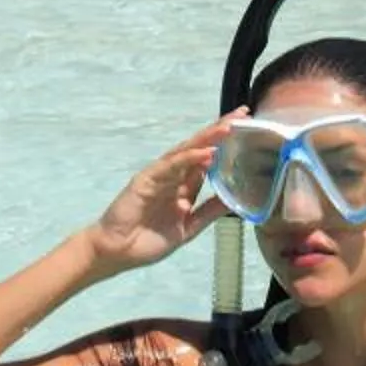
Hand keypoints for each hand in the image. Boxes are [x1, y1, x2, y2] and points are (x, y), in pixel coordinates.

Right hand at [82, 115, 235, 273]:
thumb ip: (209, 211)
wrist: (118, 252)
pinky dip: (188, 158)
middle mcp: (173, 176)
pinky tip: (206, 152)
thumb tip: (236, 200)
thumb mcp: (189, 227)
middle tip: (242, 113)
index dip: (227, 144)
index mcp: (183, 186)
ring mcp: (160, 175)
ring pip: (187, 152)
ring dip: (208, 139)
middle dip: (220, 131)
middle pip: (200, 148)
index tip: (247, 129)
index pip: (208, 159)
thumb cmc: (148, 240)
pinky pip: (171, 167)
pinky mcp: (146, 179)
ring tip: (228, 127)